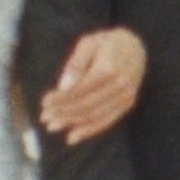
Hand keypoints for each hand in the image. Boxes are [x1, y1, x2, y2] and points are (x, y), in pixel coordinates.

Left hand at [40, 27, 146, 144]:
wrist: (135, 47)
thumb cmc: (107, 43)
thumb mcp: (88, 43)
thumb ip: (75, 64)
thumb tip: (63, 87)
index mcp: (109, 67)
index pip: (80, 89)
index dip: (61, 98)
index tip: (44, 102)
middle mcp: (120, 84)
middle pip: (86, 104)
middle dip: (63, 112)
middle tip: (44, 117)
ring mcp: (125, 96)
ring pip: (94, 115)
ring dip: (72, 123)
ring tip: (53, 126)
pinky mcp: (127, 104)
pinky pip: (107, 121)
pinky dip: (88, 131)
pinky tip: (72, 136)